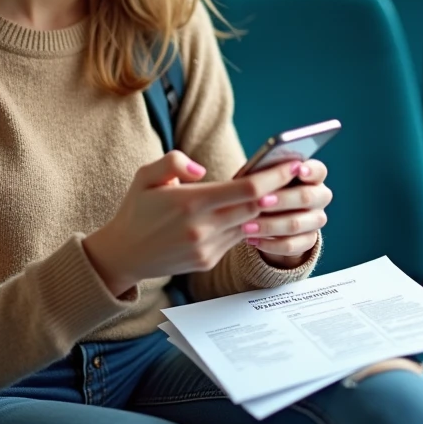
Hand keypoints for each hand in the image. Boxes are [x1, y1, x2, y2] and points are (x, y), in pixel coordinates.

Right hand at [83, 152, 306, 296]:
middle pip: (257, 207)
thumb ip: (173, 162)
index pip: (247, 189)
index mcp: (190, 202)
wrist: (123, 254)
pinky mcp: (208, 261)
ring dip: (268, 210)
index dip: (275, 177)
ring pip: (250, 225)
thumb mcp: (145, 176)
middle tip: (299, 174)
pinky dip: (249, 225)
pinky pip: (237, 239)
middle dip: (281, 191)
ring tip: (285, 192)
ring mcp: (207, 248)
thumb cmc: (136, 210)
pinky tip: (258, 212)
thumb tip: (202, 169)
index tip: (292, 164)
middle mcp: (203, 227)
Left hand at [248, 159, 330, 268]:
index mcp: (313, 175)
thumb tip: (256, 175)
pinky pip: (291, 246)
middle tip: (259, 202)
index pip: (318, 170)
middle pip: (306, 197)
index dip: (310, 170)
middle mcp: (319, 197)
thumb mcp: (265, 177)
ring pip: (296, 224)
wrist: (269, 215)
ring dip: (269, 226)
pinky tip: (252, 240)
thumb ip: (267, 174)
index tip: (298, 169)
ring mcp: (316, 220)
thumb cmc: (266, 187)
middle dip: (281, 200)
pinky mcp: (309, 240)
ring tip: (246, 227)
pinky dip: (270, 244)